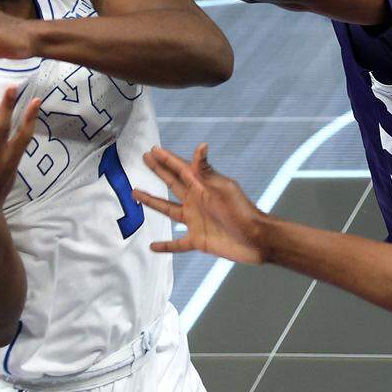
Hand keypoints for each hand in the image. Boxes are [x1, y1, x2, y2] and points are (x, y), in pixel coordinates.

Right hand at [133, 144, 268, 263]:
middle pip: (172, 183)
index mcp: (202, 187)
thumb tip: (201, 145)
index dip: (167, 159)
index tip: (153, 150)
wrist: (256, 239)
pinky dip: (165, 245)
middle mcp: (196, 201)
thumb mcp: (222, 189)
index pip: (181, 169)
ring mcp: (196, 221)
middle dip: (159, 171)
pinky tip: (152, 245)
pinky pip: (177, 243)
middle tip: (145, 159)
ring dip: (152, 202)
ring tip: (136, 193)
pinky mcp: (198, 240)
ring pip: (168, 210)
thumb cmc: (241, 211)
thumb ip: (206, 171)